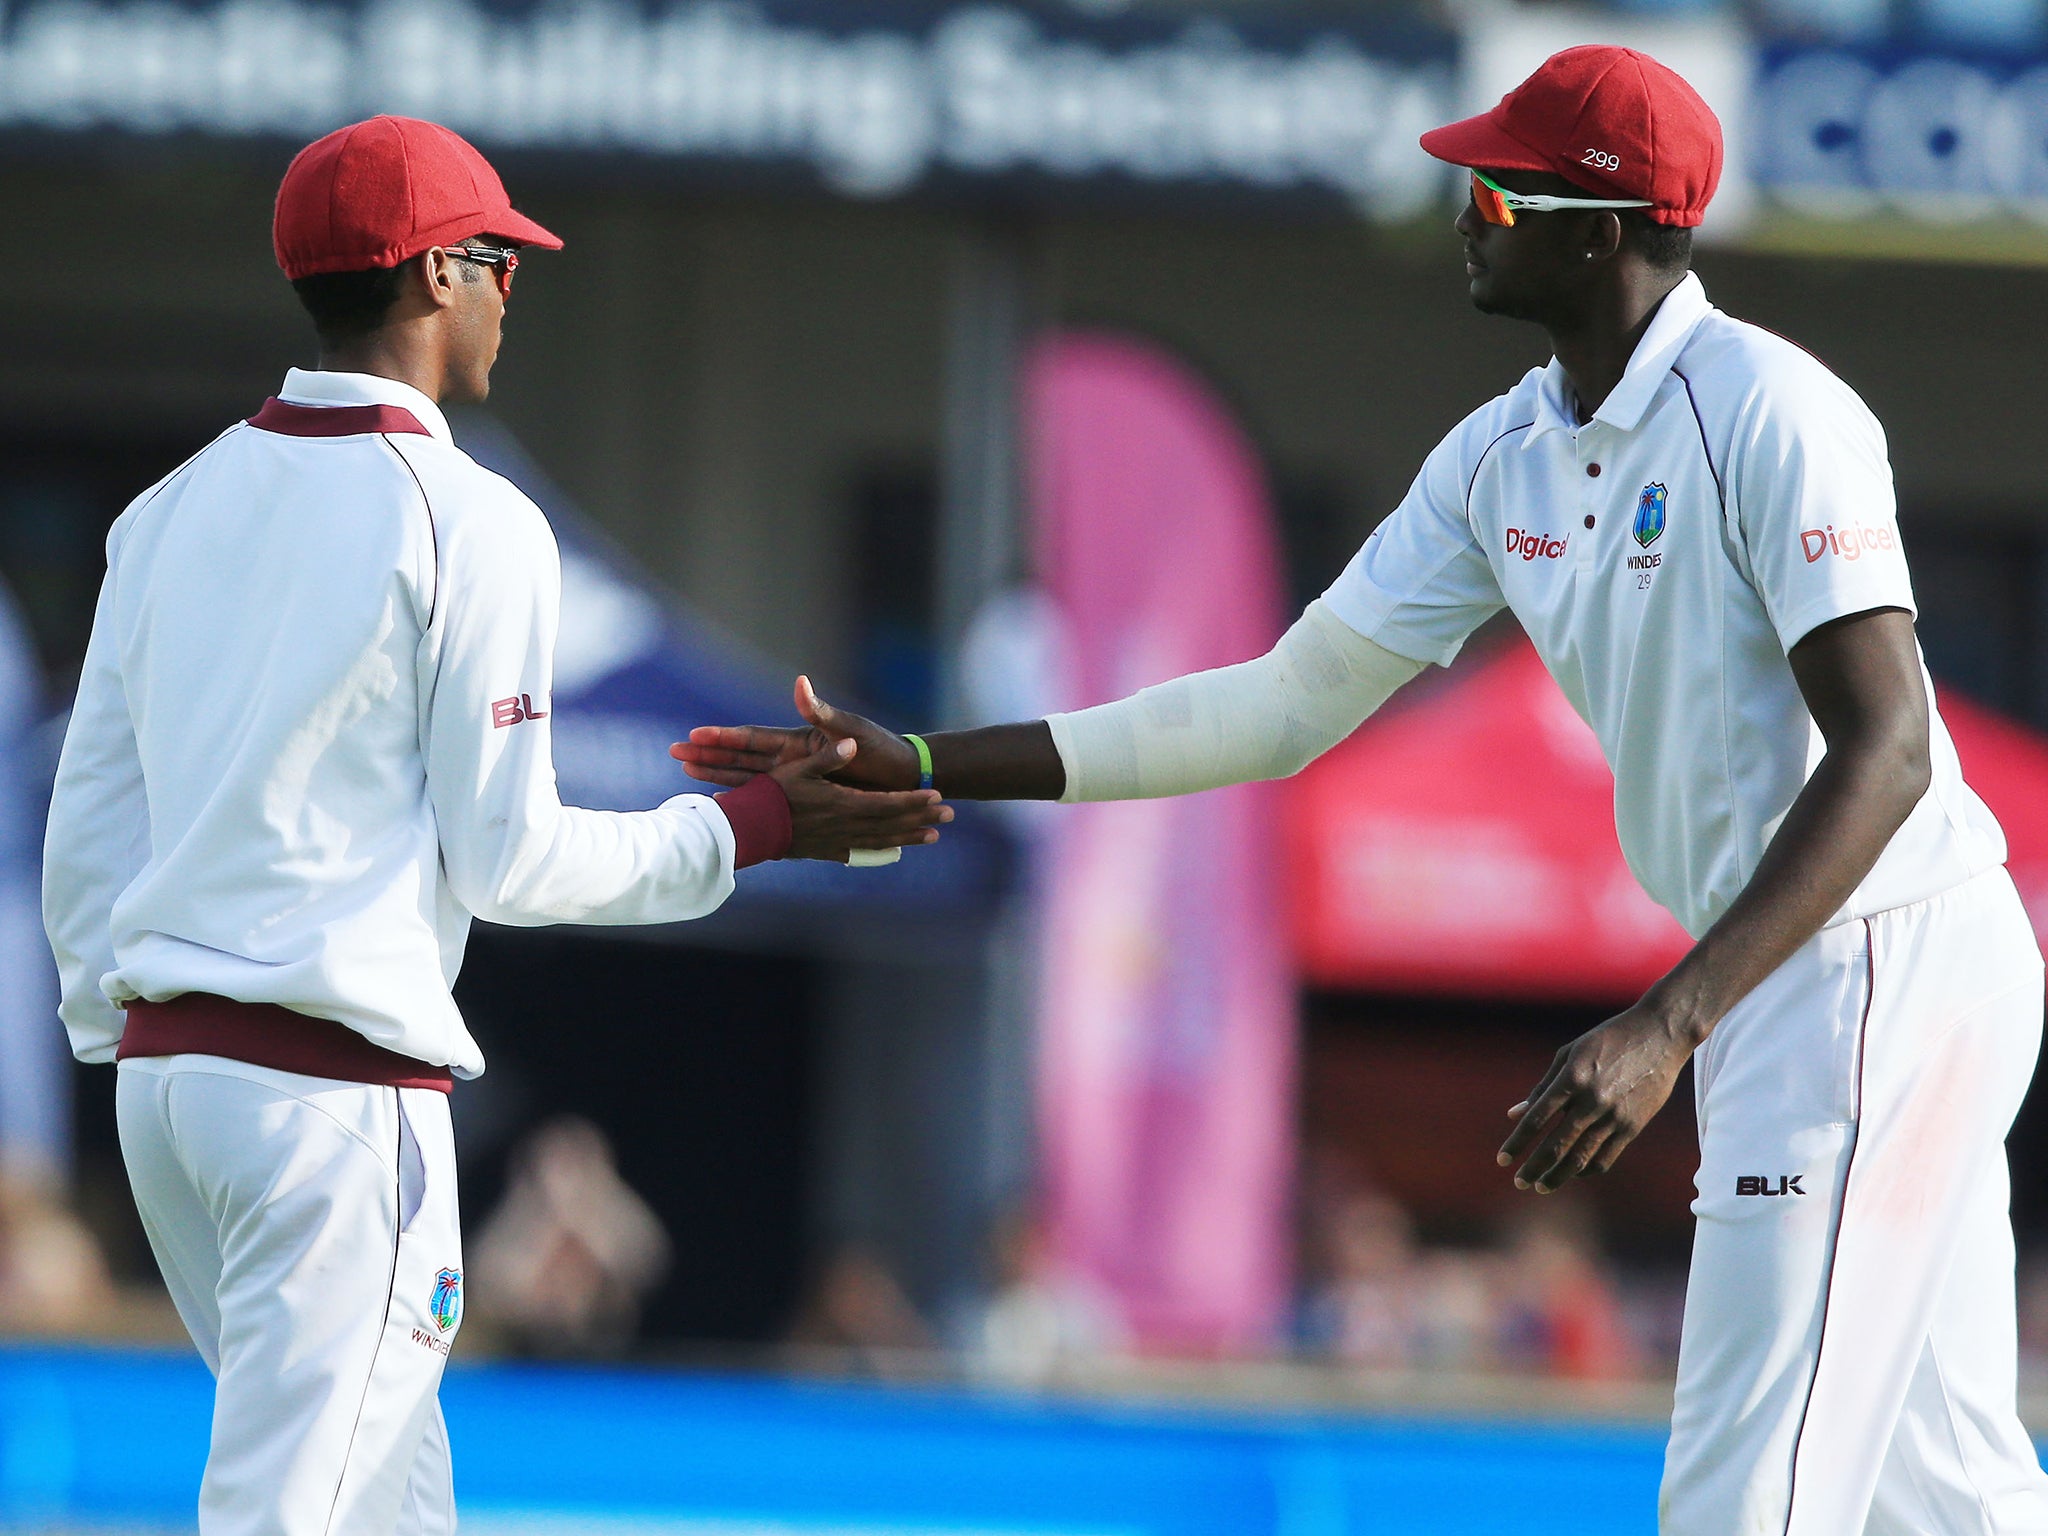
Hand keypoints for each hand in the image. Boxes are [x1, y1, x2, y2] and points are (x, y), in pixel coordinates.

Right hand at [672, 676, 921, 792]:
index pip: (753, 738)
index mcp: (800, 744)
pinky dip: (743, 803)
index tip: (693, 736)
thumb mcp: (852, 731)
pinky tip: (721, 807)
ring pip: (747, 781)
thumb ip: (823, 713)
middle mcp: (793, 762)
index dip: (724, 737)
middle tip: (674, 753)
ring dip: (717, 778)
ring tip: (686, 775)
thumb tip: (800, 683)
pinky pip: (768, 804)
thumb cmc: (880, 751)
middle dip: (708, 756)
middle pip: (741, 759)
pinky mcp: (804, 803)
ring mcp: (796, 783)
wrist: (905, 778)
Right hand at [774, 735, 950, 862]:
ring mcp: (837, 840)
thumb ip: (827, 757)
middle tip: (948, 816)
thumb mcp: (798, 768)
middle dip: (921, 818)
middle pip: (892, 823)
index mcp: (843, 803)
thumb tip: (849, 746)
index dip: (914, 801)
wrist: (750, 829)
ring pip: (881, 840)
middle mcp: (845, 825)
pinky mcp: (826, 850)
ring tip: (933, 836)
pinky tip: (892, 850)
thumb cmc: (772, 795)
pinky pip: (860, 851)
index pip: (888, 803)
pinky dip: (880, 850)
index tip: (936, 796)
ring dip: (909, 837)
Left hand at [1496, 1001, 1695, 1193]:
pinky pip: (1606, 1157)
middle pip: (1556, 1146)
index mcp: (1572, 1078)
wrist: (1660, 1036)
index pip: (1536, 1119)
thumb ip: (1542, 1087)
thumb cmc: (1607, 1040)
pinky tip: (1573, 1173)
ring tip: (1541, 1186)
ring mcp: (1615, 1116)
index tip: (1502, 1159)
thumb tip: (1515, 1114)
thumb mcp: (1569, 1054)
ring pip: (1581, 1158)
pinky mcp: (1633, 1126)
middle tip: (1518, 1183)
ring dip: (1558, 1176)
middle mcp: (1592, 1101)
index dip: (1517, 1142)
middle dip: (1534, 1168)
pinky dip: (1587, 1170)